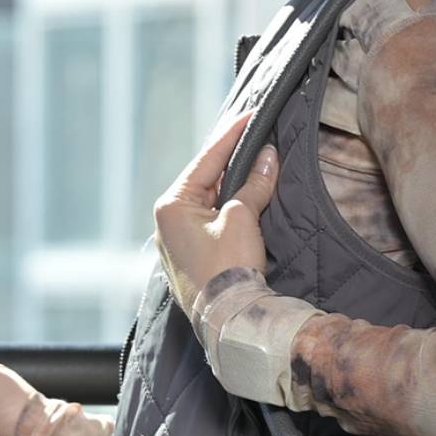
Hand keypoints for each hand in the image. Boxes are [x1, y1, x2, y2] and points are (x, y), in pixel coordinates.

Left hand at [153, 109, 279, 316]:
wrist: (227, 321)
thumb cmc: (228, 268)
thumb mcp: (243, 218)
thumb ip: (254, 184)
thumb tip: (268, 157)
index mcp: (172, 204)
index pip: (207, 159)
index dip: (232, 135)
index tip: (251, 114)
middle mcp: (167, 219)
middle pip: (206, 178)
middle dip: (233, 159)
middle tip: (257, 134)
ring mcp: (176, 240)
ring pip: (208, 200)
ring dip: (232, 184)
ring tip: (256, 160)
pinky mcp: (190, 256)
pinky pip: (210, 220)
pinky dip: (228, 206)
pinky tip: (245, 197)